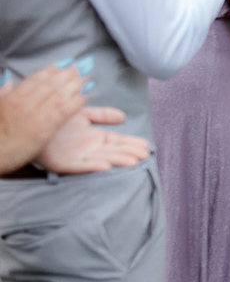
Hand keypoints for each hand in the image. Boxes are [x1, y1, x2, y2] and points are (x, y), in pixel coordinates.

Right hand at [0, 63, 88, 173]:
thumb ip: (4, 91)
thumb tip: (9, 75)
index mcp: (14, 97)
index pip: (37, 78)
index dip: (54, 69)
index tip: (67, 61)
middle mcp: (26, 103)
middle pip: (52, 84)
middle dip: (70, 72)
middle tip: (85, 63)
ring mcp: (37, 115)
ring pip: (60, 94)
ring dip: (77, 82)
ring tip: (89, 73)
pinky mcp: (46, 128)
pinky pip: (65, 110)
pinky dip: (78, 99)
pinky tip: (88, 92)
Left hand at [36, 107, 150, 174]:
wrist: (32, 124)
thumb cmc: (58, 121)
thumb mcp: (84, 114)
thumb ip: (103, 114)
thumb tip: (124, 117)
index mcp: (96, 138)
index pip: (118, 142)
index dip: (132, 143)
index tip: (146, 146)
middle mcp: (90, 149)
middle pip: (114, 152)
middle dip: (130, 153)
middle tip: (145, 155)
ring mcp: (78, 157)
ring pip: (103, 159)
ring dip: (118, 161)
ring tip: (133, 162)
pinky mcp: (64, 164)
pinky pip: (81, 167)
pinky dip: (93, 167)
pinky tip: (105, 167)